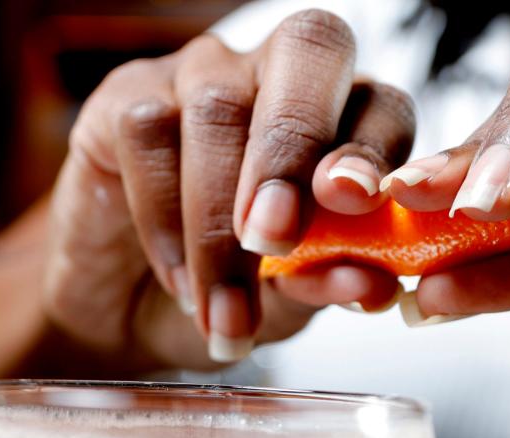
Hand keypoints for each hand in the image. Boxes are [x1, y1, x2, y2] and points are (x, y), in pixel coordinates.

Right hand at [45, 9, 413, 368]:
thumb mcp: (291, 303)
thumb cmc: (235, 295)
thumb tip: (368, 286)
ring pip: (216, 109)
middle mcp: (282, 78)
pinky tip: (179, 279)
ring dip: (218, 227)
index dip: (374, 149)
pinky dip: (164, 219)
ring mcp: (204, 76)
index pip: (382, 107)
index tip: (355, 207)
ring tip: (223, 312)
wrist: (136, 315)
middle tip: (273, 240)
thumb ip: (327, 283)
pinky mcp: (127, 94)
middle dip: (292, 148)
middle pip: (308, 49)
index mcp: (347, 123)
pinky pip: (147, 131)